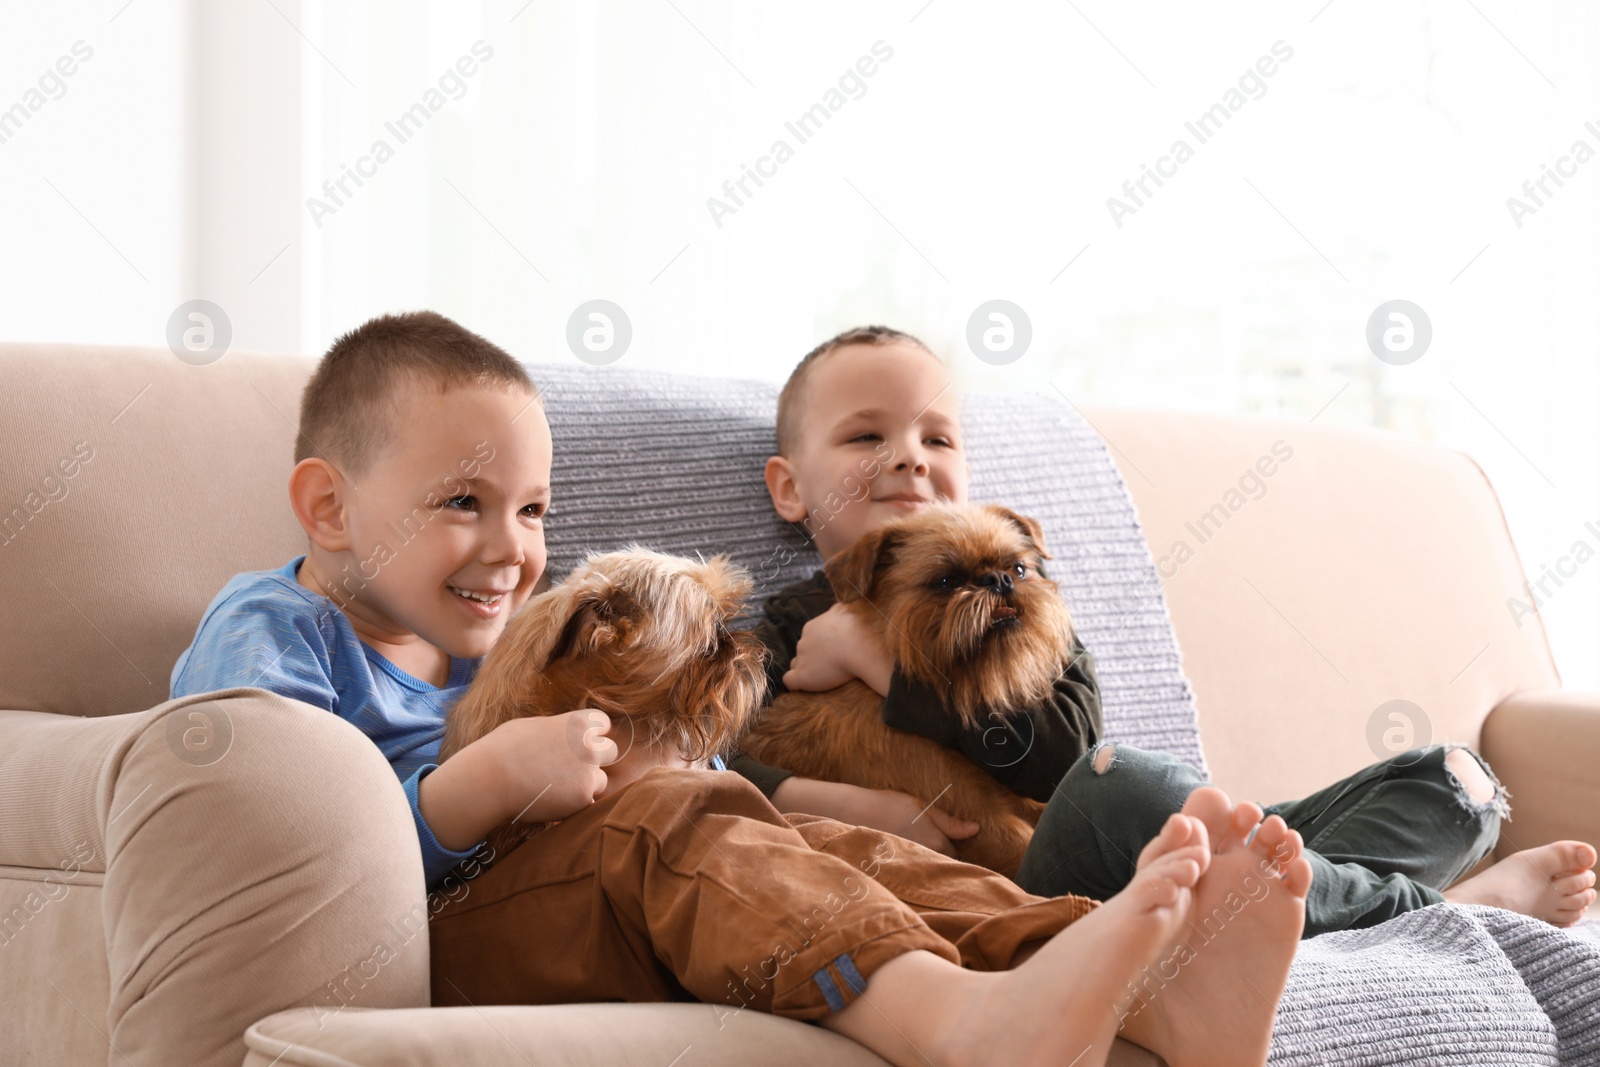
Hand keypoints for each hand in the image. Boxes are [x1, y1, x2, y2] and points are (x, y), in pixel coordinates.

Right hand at [490, 708, 618, 823]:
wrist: (491, 779)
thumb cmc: (503, 749)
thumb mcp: (533, 726)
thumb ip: (557, 729)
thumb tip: (563, 732)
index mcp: (577, 723)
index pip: (603, 723)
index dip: (593, 735)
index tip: (580, 744)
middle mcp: (589, 745)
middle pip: (611, 751)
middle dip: (596, 760)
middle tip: (572, 769)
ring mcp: (589, 772)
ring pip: (600, 780)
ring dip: (585, 785)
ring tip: (555, 788)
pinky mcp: (583, 798)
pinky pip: (588, 802)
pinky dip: (575, 804)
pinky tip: (553, 801)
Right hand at [771, 777, 979, 856]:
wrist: (852, 812)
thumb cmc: (888, 805)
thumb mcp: (922, 806)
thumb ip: (949, 821)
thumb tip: (976, 829)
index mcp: (936, 841)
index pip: (956, 856)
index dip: (953, 850)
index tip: (949, 846)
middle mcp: (925, 857)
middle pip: (942, 867)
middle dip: (943, 865)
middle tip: (933, 855)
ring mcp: (909, 868)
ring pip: (927, 874)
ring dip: (928, 870)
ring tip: (920, 863)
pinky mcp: (894, 873)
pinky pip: (911, 878)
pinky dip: (911, 875)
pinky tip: (906, 871)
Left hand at [783, 604, 891, 695]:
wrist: (861, 645)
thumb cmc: (860, 628)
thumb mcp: (848, 611)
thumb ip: (841, 611)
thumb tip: (843, 606)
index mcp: (813, 627)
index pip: (811, 638)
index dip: (822, 647)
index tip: (834, 654)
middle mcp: (803, 641)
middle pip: (803, 651)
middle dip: (814, 658)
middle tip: (832, 667)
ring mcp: (801, 658)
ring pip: (797, 665)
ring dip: (807, 671)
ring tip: (823, 679)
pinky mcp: (801, 676)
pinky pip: (790, 681)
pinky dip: (797, 685)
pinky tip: (808, 689)